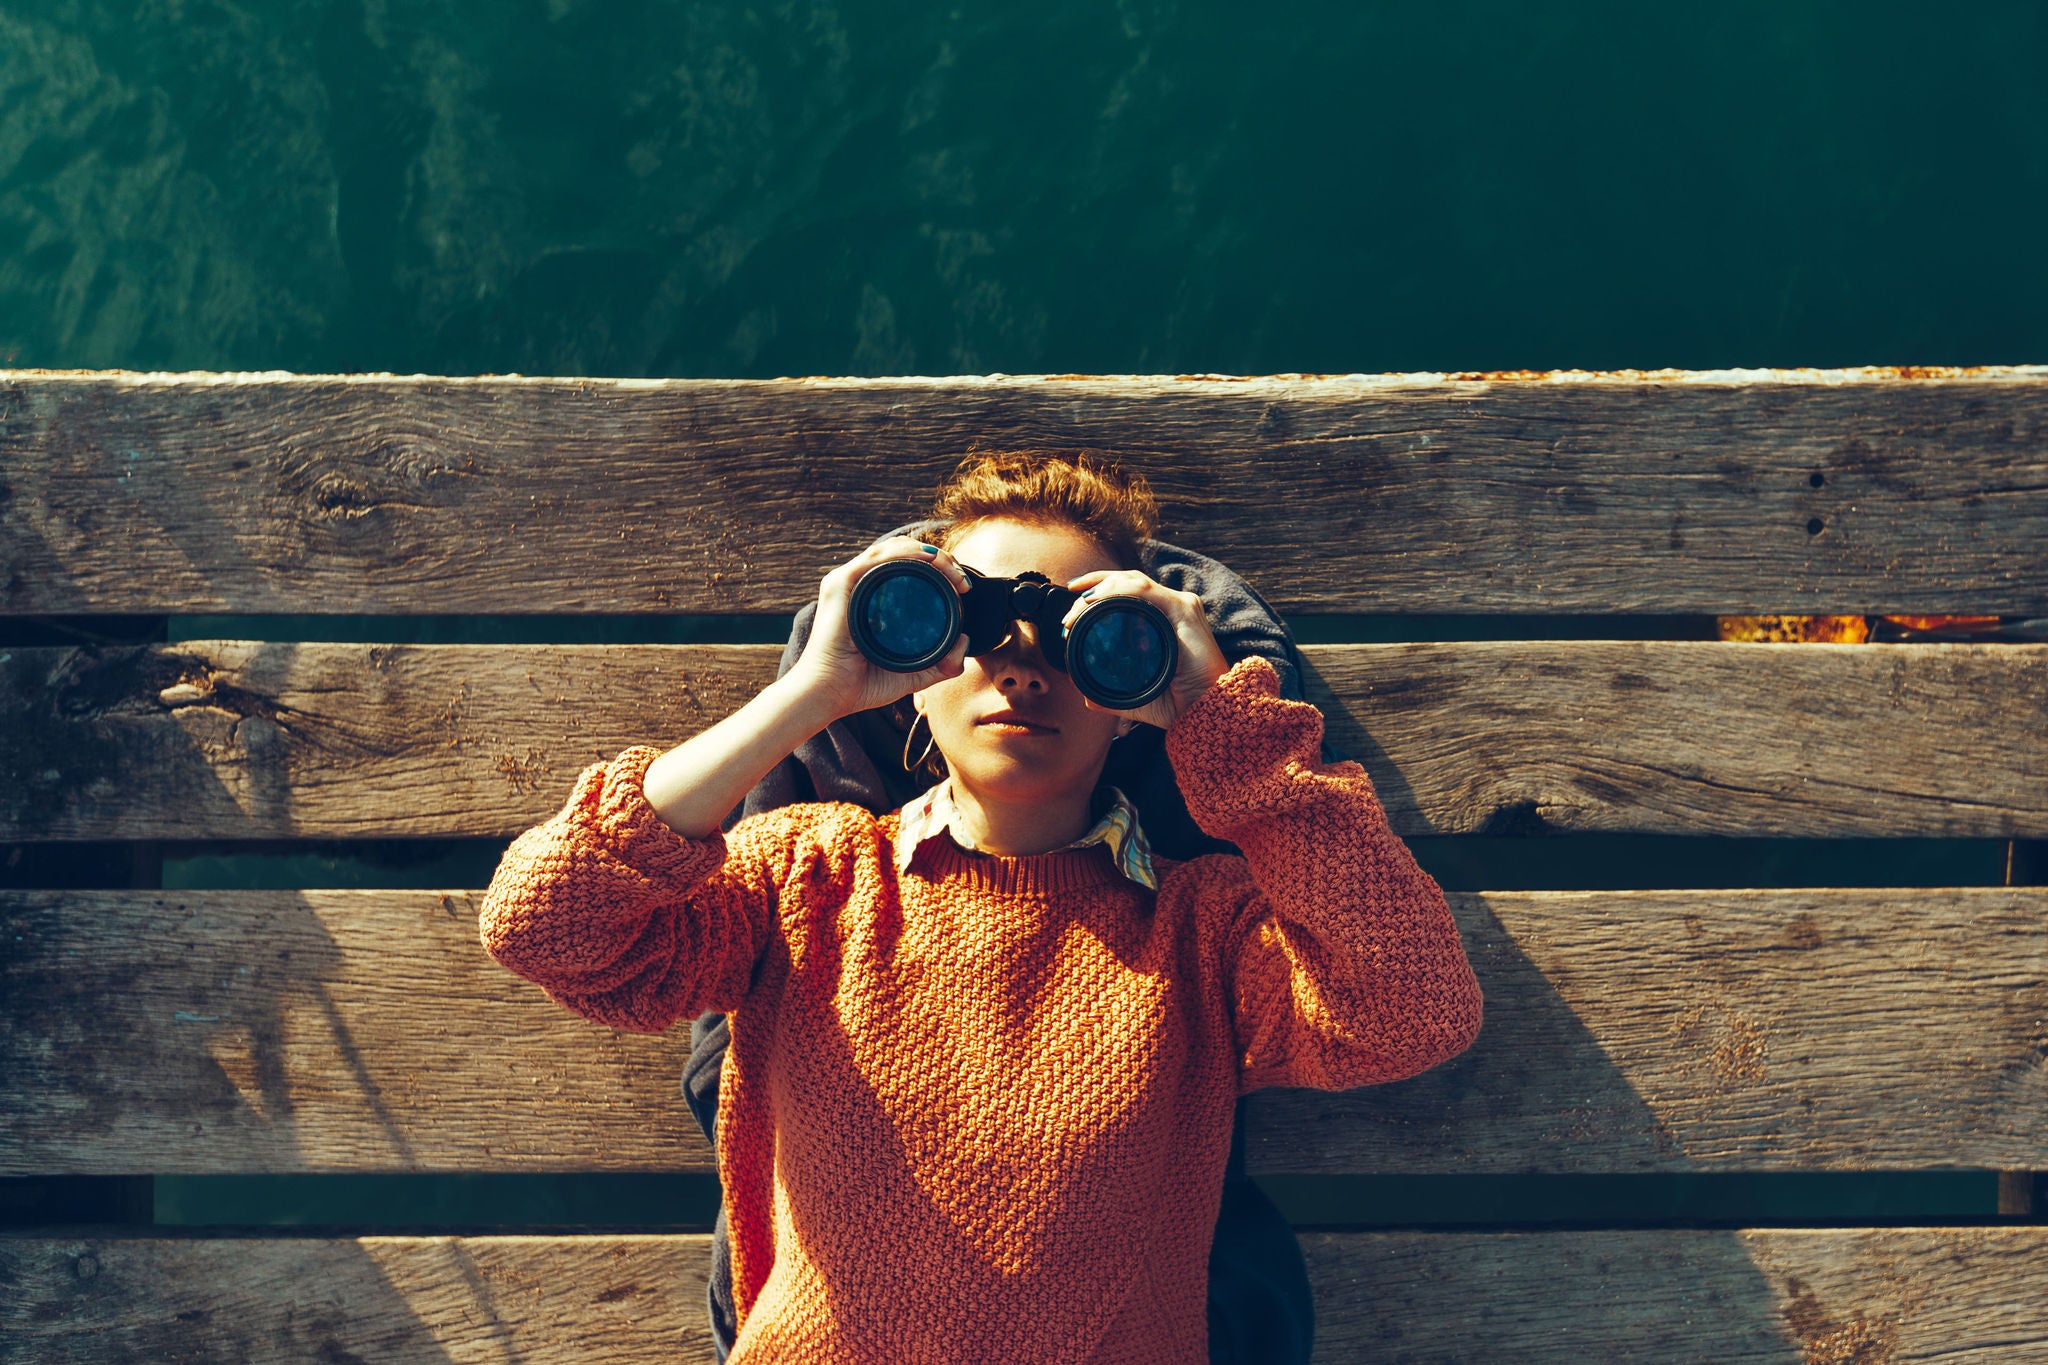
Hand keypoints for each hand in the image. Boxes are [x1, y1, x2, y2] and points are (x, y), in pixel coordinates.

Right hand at [785, 538, 972, 721]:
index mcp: (870, 598)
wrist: (828, 695)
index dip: (938, 567)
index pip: (906, 567)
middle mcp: (858, 584)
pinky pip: (876, 557)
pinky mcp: (840, 583)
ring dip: (928, 552)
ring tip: (951, 568)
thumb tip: (965, 641)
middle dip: (938, 557)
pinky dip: (905, 552)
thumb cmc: (860, 686)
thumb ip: (941, 664)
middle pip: (903, 552)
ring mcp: (847, 580)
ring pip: (893, 548)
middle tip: (961, 578)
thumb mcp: (911, 674)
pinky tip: (928, 558)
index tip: (962, 586)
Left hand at [1057, 570, 1228, 730]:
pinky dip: (1118, 591)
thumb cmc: (1181, 705)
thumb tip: (1087, 697)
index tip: (1074, 600)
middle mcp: (1173, 608)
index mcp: (1164, 620)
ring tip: (1079, 606)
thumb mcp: (1139, 698)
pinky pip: (1146, 591)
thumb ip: (1113, 697)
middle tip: (1070, 613)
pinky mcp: (1185, 610)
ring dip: (1101, 588)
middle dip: (1094, 587)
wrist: (1208, 713)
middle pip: (1127, 581)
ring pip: (1133, 581)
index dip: (1100, 588)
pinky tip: (1098, 599)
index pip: (1128, 591)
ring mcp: (1180, 606)